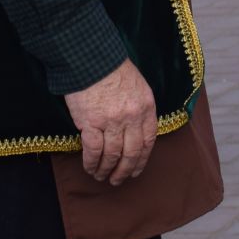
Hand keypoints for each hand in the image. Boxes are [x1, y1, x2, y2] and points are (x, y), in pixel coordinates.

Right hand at [63, 58, 156, 185]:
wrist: (90, 58)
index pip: (148, 141)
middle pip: (132, 152)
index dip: (141, 160)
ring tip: (101, 176)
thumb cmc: (112, 68)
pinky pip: (93, 150)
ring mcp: (112, 121)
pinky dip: (91, 162)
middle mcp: (132, 117)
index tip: (135, 170)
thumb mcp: (137, 85)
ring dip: (106, 169)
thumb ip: (139, 108)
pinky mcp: (91, 122)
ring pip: (112, 155)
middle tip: (118, 180)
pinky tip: (89, 167)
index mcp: (146, 107)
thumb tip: (134, 131)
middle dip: (125, 170)